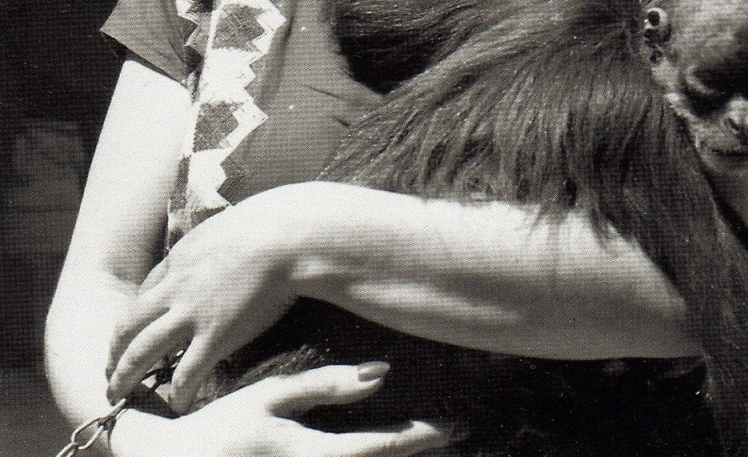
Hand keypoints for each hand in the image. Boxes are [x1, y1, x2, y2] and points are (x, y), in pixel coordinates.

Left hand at [107, 191, 301, 410]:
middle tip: (110, 368)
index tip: (136, 327)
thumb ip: (222, 237)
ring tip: (118, 393)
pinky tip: (178, 404)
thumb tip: (236, 233)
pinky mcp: (215, 335)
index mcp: (182, 256)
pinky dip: (178, 393)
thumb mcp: (232, 221)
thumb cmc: (273, 222)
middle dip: (115, 350)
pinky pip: (186, 373)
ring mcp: (192, 312)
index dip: (138, 313)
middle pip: (130, 324)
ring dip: (125, 376)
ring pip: (141, 352)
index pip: (148, 289)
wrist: (289, 237)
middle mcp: (177, 287)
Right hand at [113, 364, 453, 456]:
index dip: (413, 437)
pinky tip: (385, 455)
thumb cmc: (218, 428)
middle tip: (454, 432)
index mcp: (299, 454)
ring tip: (430, 441)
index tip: (449, 426)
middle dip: (413, 452)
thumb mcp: (266, 399)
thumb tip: (378, 374)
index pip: (371, 449)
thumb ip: (319, 388)